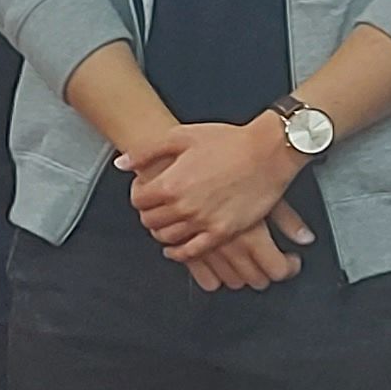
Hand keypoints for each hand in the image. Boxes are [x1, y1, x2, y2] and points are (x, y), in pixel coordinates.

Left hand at [124, 121, 307, 266]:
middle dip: (150, 214)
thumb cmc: (228, 141)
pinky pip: (192, 252)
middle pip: (150, 221)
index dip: (139, 195)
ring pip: (167, 238)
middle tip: (156, 207)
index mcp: (170, 183)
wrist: (268, 152)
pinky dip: (180, 253)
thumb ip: (146, 151)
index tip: (146, 192)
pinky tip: (177, 248)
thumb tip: (121, 164)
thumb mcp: (181, 136)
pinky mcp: (222, 233)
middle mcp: (183, 207)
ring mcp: (203, 222)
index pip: (138, 200)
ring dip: (163, 232)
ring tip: (168, 223)